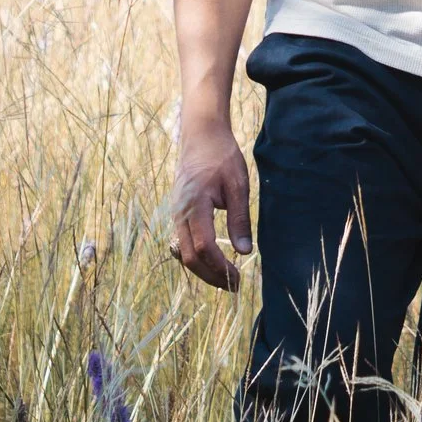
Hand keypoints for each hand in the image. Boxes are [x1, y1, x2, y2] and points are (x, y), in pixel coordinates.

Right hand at [169, 132, 253, 288]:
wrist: (201, 135)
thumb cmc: (222, 156)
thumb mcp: (238, 185)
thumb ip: (239, 219)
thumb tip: (245, 251)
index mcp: (195, 205)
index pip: (204, 248)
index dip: (220, 268)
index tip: (239, 278)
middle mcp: (180, 213)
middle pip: (189, 258)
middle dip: (212, 276)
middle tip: (234, 285)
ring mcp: (176, 213)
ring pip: (183, 253)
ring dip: (203, 270)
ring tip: (225, 279)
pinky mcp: (178, 213)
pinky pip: (182, 243)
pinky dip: (196, 257)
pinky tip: (212, 261)